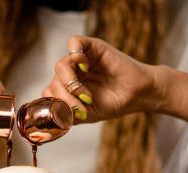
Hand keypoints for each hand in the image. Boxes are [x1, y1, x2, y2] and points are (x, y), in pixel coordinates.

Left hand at [42, 36, 160, 122]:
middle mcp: (72, 73)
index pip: (49, 92)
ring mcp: (81, 60)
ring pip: (61, 65)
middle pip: (54, 81)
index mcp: (68, 88)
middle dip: (65, 98)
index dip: (54, 104)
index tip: (69, 115)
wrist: (138, 95)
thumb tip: (54, 112)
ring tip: (86, 96)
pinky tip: (85, 67)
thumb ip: (69, 114)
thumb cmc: (114, 103)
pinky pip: (74, 42)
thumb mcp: (87, 115)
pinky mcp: (92, 46)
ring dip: (70, 84)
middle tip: (82, 107)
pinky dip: (75, 55)